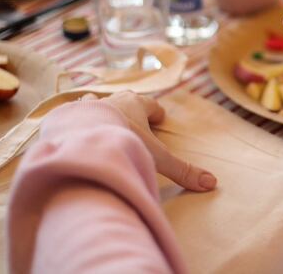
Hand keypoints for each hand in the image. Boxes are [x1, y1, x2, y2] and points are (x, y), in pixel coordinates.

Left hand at [82, 91, 216, 191]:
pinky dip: (78, 121)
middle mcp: (115, 100)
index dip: (156, 113)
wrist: (82, 135)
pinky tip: (77, 132)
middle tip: (133, 123)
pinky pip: (75, 115)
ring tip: (102, 124)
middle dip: (130, 110)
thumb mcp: (156, 158)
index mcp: (137, 105)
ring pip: (99, 103)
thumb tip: (212, 183)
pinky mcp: (70, 114)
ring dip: (103, 112)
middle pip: (126, 101)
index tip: (159, 120)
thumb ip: (182, 171)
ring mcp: (91, 105)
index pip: (151, 105)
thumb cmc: (123, 141)